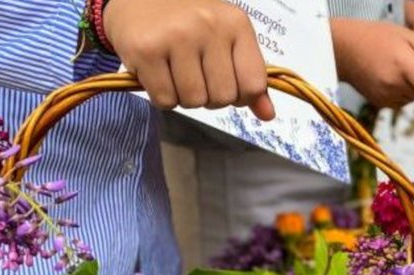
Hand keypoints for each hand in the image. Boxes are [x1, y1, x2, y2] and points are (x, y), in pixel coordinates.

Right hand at [104, 0, 273, 119]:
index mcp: (236, 24)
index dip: (240, 96)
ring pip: (194, 101)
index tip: (225, 83)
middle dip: (209, 97)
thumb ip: (249, 76)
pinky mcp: (145, 51)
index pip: (253, 84)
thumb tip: (268, 115)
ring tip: (176, 73)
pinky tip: (158, 74)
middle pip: (222, 98)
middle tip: (195, 75)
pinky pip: (165, 100)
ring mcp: (176, 37)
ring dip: (184, 98)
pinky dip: (162, 97)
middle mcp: (209, 27)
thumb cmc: (189, 21)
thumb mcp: (227, 39)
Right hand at [331, 19, 413, 108]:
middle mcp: (395, 85)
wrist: (344, 49)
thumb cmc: (378, 37)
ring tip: (399, 69)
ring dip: (413, 87)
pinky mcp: (380, 103)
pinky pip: (402, 101)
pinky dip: (402, 92)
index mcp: (403, 66)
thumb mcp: (407, 35)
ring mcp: (386, 96)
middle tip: (413, 64)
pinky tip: (390, 77)